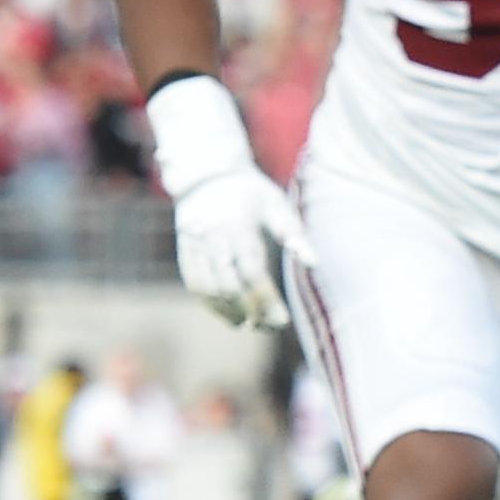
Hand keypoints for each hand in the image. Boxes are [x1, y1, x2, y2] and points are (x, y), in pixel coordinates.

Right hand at [145, 72, 306, 330]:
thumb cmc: (251, 191)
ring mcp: (194, 244)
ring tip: (246, 324)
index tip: (281, 320)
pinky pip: (193, 282)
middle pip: (229, 284)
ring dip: (226, 311)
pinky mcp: (185, 250)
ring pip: (207, 287)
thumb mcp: (276, 205)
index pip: (251, 272)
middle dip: (249, 310)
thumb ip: (294, 233)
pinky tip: (226, 313)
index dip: (266, 299)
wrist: (207, 174)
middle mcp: (212, 236)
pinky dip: (209, 302)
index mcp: (237, 225)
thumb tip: (314, 262)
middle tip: (267, 326)